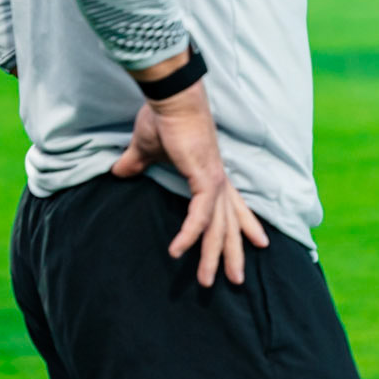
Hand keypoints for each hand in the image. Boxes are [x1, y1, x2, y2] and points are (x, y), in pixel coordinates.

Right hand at [111, 80, 267, 286]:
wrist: (169, 97)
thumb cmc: (163, 117)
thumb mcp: (146, 148)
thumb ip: (135, 163)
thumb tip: (119, 171)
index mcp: (211, 174)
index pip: (232, 206)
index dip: (246, 225)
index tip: (259, 243)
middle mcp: (218, 180)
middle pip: (230, 225)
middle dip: (233, 254)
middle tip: (236, 281)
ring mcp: (213, 180)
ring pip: (218, 228)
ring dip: (212, 256)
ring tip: (206, 281)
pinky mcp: (204, 178)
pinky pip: (200, 216)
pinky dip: (190, 234)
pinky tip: (178, 250)